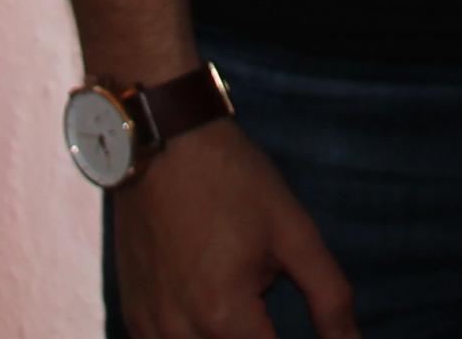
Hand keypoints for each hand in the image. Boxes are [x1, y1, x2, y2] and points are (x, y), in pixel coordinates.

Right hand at [104, 121, 356, 338]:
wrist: (163, 142)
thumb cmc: (233, 181)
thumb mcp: (294, 233)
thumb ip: (329, 296)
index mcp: (223, 316)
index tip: (292, 320)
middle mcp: (178, 332)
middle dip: (259, 337)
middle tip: (267, 299)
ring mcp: (148, 325)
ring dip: (228, 338)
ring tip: (242, 297)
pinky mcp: (132, 313)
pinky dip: (194, 337)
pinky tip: (211, 305)